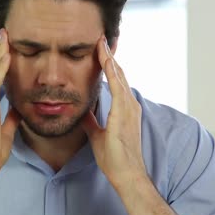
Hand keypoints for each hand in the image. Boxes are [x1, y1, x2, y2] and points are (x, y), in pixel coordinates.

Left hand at [81, 36, 145, 186]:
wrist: (126, 174)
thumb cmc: (115, 158)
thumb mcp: (98, 135)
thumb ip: (93, 122)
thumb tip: (84, 114)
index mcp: (124, 110)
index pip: (116, 82)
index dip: (109, 66)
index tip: (100, 52)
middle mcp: (129, 106)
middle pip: (120, 75)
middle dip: (110, 57)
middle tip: (102, 39)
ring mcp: (128, 109)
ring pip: (120, 77)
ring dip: (110, 59)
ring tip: (102, 42)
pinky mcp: (124, 114)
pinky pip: (117, 87)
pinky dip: (112, 72)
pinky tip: (105, 60)